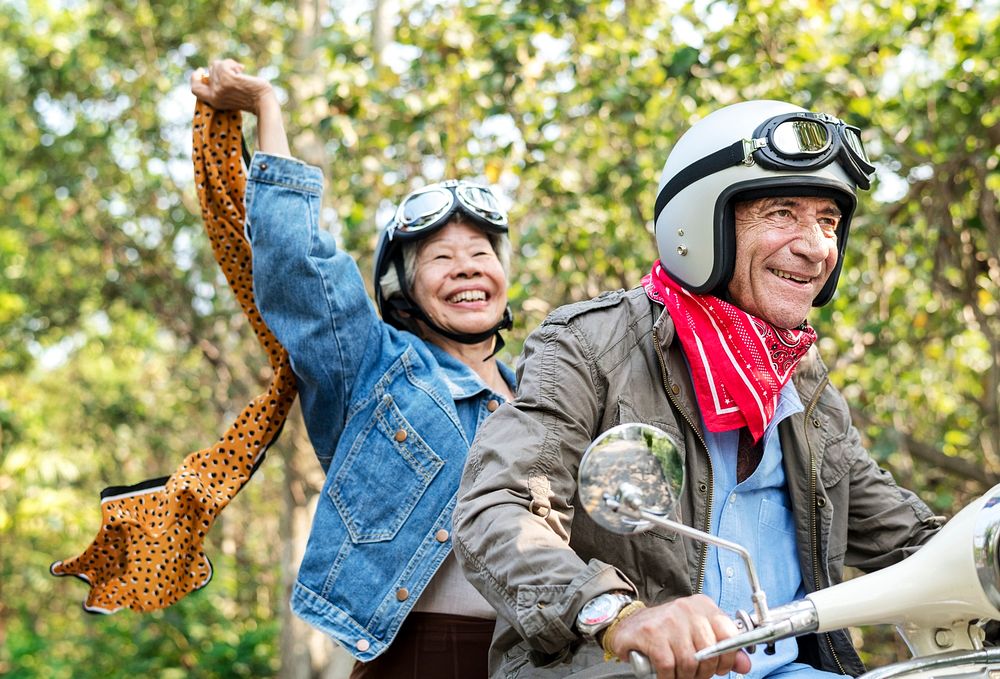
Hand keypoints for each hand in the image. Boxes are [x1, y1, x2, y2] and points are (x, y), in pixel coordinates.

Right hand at [189, 59, 274, 114]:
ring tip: (240, 72)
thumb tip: (214, 66)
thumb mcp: (231, 95)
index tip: (200, 70)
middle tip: (235, 71)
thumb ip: (220, 86)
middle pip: (209, 71)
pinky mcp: (227, 79)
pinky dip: (232, 63)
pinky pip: (223, 63)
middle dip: (222, 67)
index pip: (195, 89)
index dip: (195, 78)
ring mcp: (220, 87)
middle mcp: (214, 95)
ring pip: (216, 65)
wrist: (264, 102)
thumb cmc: (252, 98)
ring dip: (229, 64)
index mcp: (214, 101)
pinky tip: (241, 69)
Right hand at [607, 595, 751, 678]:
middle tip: (695, 674)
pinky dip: (668, 677)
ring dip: (685, 676)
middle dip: (703, 671)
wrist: (630, 625)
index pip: (728, 633)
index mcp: (703, 606)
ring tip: (679, 674)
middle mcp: (687, 609)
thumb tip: (745, 665)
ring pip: (689, 662)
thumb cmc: (667, 631)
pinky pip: (668, 666)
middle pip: (708, 652)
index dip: (727, 657)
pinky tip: (665, 674)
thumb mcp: (697, 634)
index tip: (720, 667)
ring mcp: (668, 620)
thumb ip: (723, 649)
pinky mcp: (651, 634)